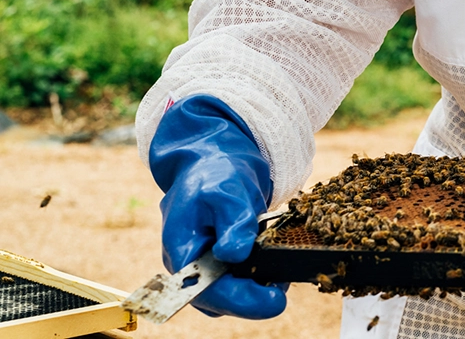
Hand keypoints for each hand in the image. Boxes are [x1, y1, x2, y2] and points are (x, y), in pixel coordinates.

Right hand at [150, 95, 287, 318]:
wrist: (219, 164)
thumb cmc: (216, 174)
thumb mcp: (226, 192)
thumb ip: (233, 223)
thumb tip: (234, 255)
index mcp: (182, 249)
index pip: (205, 289)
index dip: (239, 300)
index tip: (273, 301)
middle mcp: (192, 265)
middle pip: (218, 299)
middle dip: (252, 299)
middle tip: (283, 289)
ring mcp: (208, 266)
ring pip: (232, 294)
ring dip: (258, 290)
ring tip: (282, 276)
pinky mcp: (225, 263)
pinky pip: (241, 281)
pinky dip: (261, 277)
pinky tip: (278, 267)